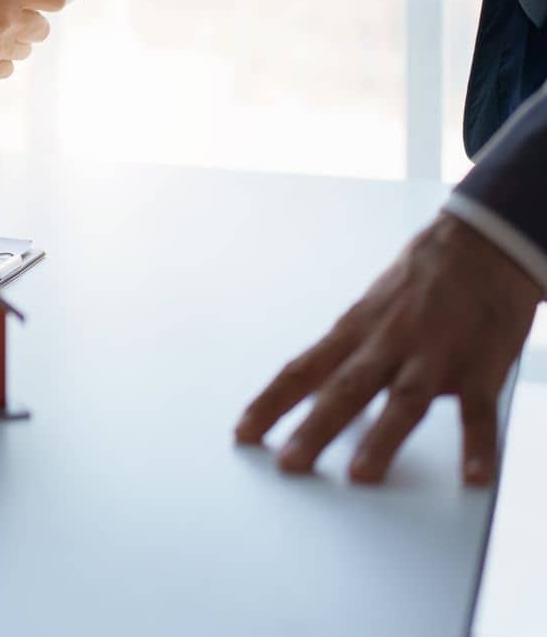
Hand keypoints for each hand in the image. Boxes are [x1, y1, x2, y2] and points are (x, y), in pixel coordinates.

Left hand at [235, 213, 540, 483]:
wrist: (478, 246)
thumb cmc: (417, 284)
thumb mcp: (369, 313)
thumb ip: (348, 357)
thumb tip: (314, 396)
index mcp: (354, 332)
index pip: (301, 371)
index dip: (270, 403)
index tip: (243, 434)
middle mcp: (387, 343)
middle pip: (344, 389)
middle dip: (314, 428)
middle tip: (288, 465)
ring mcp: (433, 354)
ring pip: (404, 400)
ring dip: (382, 438)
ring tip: (361, 476)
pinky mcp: (481, 365)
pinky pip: (479, 410)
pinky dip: (478, 445)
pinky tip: (473, 477)